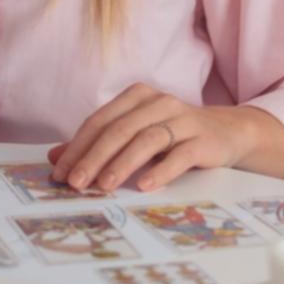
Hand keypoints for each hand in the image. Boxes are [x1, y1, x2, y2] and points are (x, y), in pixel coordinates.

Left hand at [47, 83, 249, 193]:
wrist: (227, 132)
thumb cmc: (173, 135)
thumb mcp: (134, 135)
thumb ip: (97, 144)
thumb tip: (56, 158)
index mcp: (136, 97)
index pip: (99, 121)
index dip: (77, 147)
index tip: (60, 173)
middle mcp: (158, 102)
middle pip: (119, 129)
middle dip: (94, 157)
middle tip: (76, 183)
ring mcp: (183, 119)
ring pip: (146, 139)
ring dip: (122, 164)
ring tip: (104, 186)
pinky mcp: (204, 139)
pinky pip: (180, 154)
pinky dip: (161, 170)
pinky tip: (145, 186)